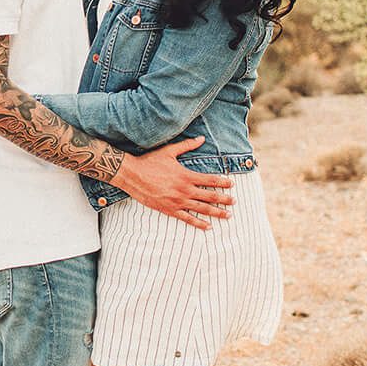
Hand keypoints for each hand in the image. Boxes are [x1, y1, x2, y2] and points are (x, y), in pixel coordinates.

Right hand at [112, 136, 234, 229]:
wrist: (132, 175)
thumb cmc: (150, 161)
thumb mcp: (169, 151)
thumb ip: (187, 145)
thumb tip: (202, 138)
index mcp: (186, 176)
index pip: (210, 180)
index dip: (223, 183)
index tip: (232, 185)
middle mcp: (184, 190)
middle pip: (210, 196)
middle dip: (224, 199)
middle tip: (235, 202)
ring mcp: (177, 201)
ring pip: (202, 209)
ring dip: (217, 212)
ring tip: (228, 215)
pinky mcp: (169, 210)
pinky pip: (187, 218)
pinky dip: (199, 223)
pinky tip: (208, 227)